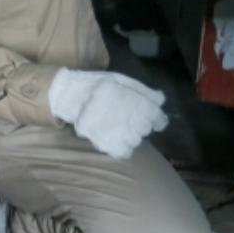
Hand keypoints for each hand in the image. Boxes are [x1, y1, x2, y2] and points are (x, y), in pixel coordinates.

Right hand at [47, 69, 168, 159]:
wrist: (72, 94)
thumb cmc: (99, 85)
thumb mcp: (122, 79)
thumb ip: (143, 90)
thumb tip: (161, 100)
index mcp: (135, 101)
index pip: (157, 116)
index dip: (158, 119)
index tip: (154, 118)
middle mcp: (130, 119)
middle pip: (146, 129)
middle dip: (141, 124)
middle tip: (129, 118)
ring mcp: (118, 133)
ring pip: (136, 141)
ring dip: (131, 135)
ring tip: (119, 127)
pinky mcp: (106, 144)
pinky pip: (124, 153)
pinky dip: (122, 148)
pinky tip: (116, 139)